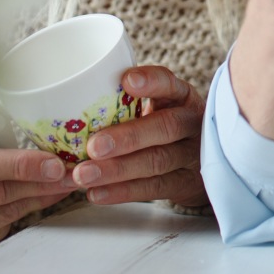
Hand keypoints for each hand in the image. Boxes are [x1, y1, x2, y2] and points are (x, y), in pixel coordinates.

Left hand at [71, 66, 208, 205]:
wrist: (200, 163)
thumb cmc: (161, 127)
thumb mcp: (156, 107)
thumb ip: (128, 102)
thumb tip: (72, 100)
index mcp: (182, 97)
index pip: (170, 84)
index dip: (152, 82)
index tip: (126, 80)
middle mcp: (193, 123)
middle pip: (166, 127)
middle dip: (128, 137)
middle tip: (93, 146)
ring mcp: (194, 155)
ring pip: (157, 161)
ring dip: (117, 169)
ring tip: (84, 175)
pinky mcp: (187, 184)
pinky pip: (154, 188)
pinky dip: (123, 192)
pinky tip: (97, 193)